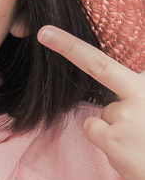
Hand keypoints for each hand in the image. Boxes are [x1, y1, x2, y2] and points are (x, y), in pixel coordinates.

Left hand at [38, 25, 144, 179]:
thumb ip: (137, 92)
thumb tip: (113, 96)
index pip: (114, 63)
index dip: (87, 45)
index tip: (57, 30)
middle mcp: (143, 91)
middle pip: (99, 65)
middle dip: (68, 46)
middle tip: (45, 33)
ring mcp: (127, 113)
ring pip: (105, 110)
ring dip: (116, 124)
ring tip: (141, 140)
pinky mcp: (113, 136)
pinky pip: (94, 127)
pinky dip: (105, 138)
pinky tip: (127, 148)